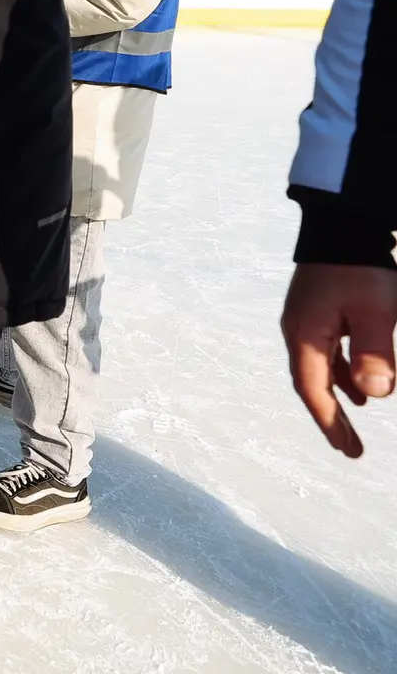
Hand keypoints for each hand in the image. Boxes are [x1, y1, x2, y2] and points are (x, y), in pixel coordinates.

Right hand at [282, 264, 396, 456]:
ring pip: (318, 366)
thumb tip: (375, 396)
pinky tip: (358, 377)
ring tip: (357, 416)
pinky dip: (340, 370)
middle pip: (310, 383)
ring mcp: (303, 318)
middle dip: (331, 416)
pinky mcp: (315, 308)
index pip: (314, 389)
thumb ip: (374, 353)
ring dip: (336, 393)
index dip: (331, 422)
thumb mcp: (376, 312)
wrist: (341, 224)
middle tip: (350, 448)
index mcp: (305, 335)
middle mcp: (297, 330)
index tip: (348, 450)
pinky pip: (324, 350)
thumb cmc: (359, 268)